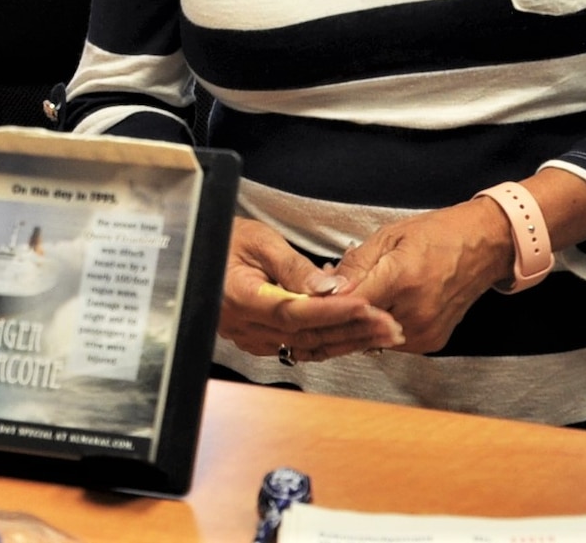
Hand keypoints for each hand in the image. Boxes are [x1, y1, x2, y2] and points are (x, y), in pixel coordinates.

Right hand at [219, 217, 404, 362]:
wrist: (197, 254)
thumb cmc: (225, 239)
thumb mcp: (258, 240)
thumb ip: (293, 266)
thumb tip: (328, 287)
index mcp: (239, 297)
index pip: (293, 311)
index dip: (331, 311)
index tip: (365, 306)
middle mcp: (244, 325)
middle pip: (305, 334)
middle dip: (351, 330)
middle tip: (388, 325)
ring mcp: (250, 337)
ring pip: (306, 346)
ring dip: (346, 340)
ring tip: (382, 332)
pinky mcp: (258, 341)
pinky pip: (298, 346)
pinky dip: (328, 342)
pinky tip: (354, 336)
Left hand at [330, 200, 513, 354]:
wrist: (483, 247)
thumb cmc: (437, 235)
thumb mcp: (390, 235)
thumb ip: (356, 264)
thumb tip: (325, 288)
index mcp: (402, 278)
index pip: (350, 303)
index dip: (325, 304)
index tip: (305, 303)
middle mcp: (415, 311)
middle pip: (358, 325)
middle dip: (337, 315)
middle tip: (320, 304)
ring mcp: (425, 331)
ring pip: (372, 338)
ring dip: (357, 324)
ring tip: (353, 301)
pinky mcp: (431, 343)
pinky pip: (391, 342)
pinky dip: (379, 329)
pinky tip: (378, 309)